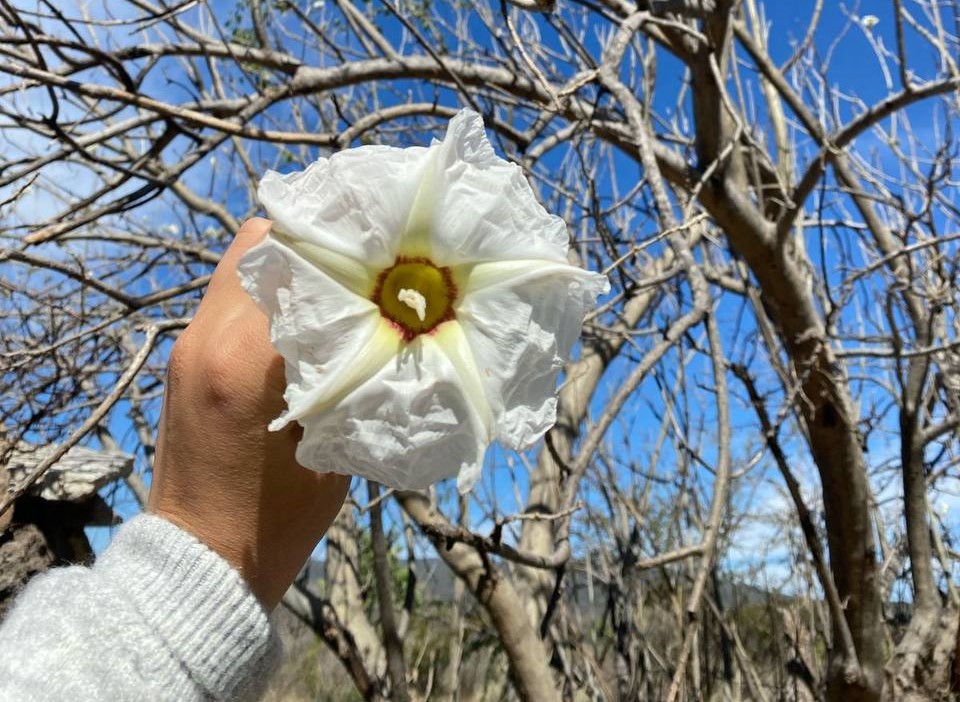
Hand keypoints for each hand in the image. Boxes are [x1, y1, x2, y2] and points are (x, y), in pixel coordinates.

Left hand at [148, 218, 349, 608]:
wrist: (199, 559)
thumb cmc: (277, 520)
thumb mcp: (336, 447)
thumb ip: (356, 378)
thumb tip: (388, 328)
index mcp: (247, 357)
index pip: (296, 257)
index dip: (347, 249)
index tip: (386, 259)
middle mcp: (208, 334)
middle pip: (262, 240)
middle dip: (319, 248)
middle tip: (365, 270)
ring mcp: (189, 343)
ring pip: (244, 264)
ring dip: (292, 270)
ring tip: (338, 296)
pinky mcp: (184, 356)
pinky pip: (231, 298)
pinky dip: (269, 296)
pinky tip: (304, 327)